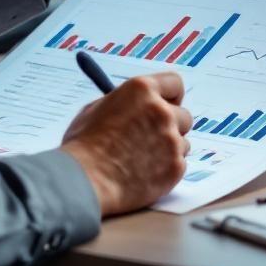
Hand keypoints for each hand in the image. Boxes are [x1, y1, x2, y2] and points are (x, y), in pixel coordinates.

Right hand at [61, 73, 192, 214]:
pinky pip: (179, 164)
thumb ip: (123, 104)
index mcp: (141, 90)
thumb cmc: (83, 147)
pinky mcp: (175, 166)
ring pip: (182, 142)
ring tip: (141, 160)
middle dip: (170, 126)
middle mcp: (162, 111)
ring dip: (168, 149)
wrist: (85, 182)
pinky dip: (166, 169)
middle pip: (183, 115)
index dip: (169, 96)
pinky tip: (143, 174)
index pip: (174, 83)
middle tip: (152, 137)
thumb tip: (132, 105)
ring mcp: (171, 139)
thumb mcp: (95, 110)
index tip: (165, 104)